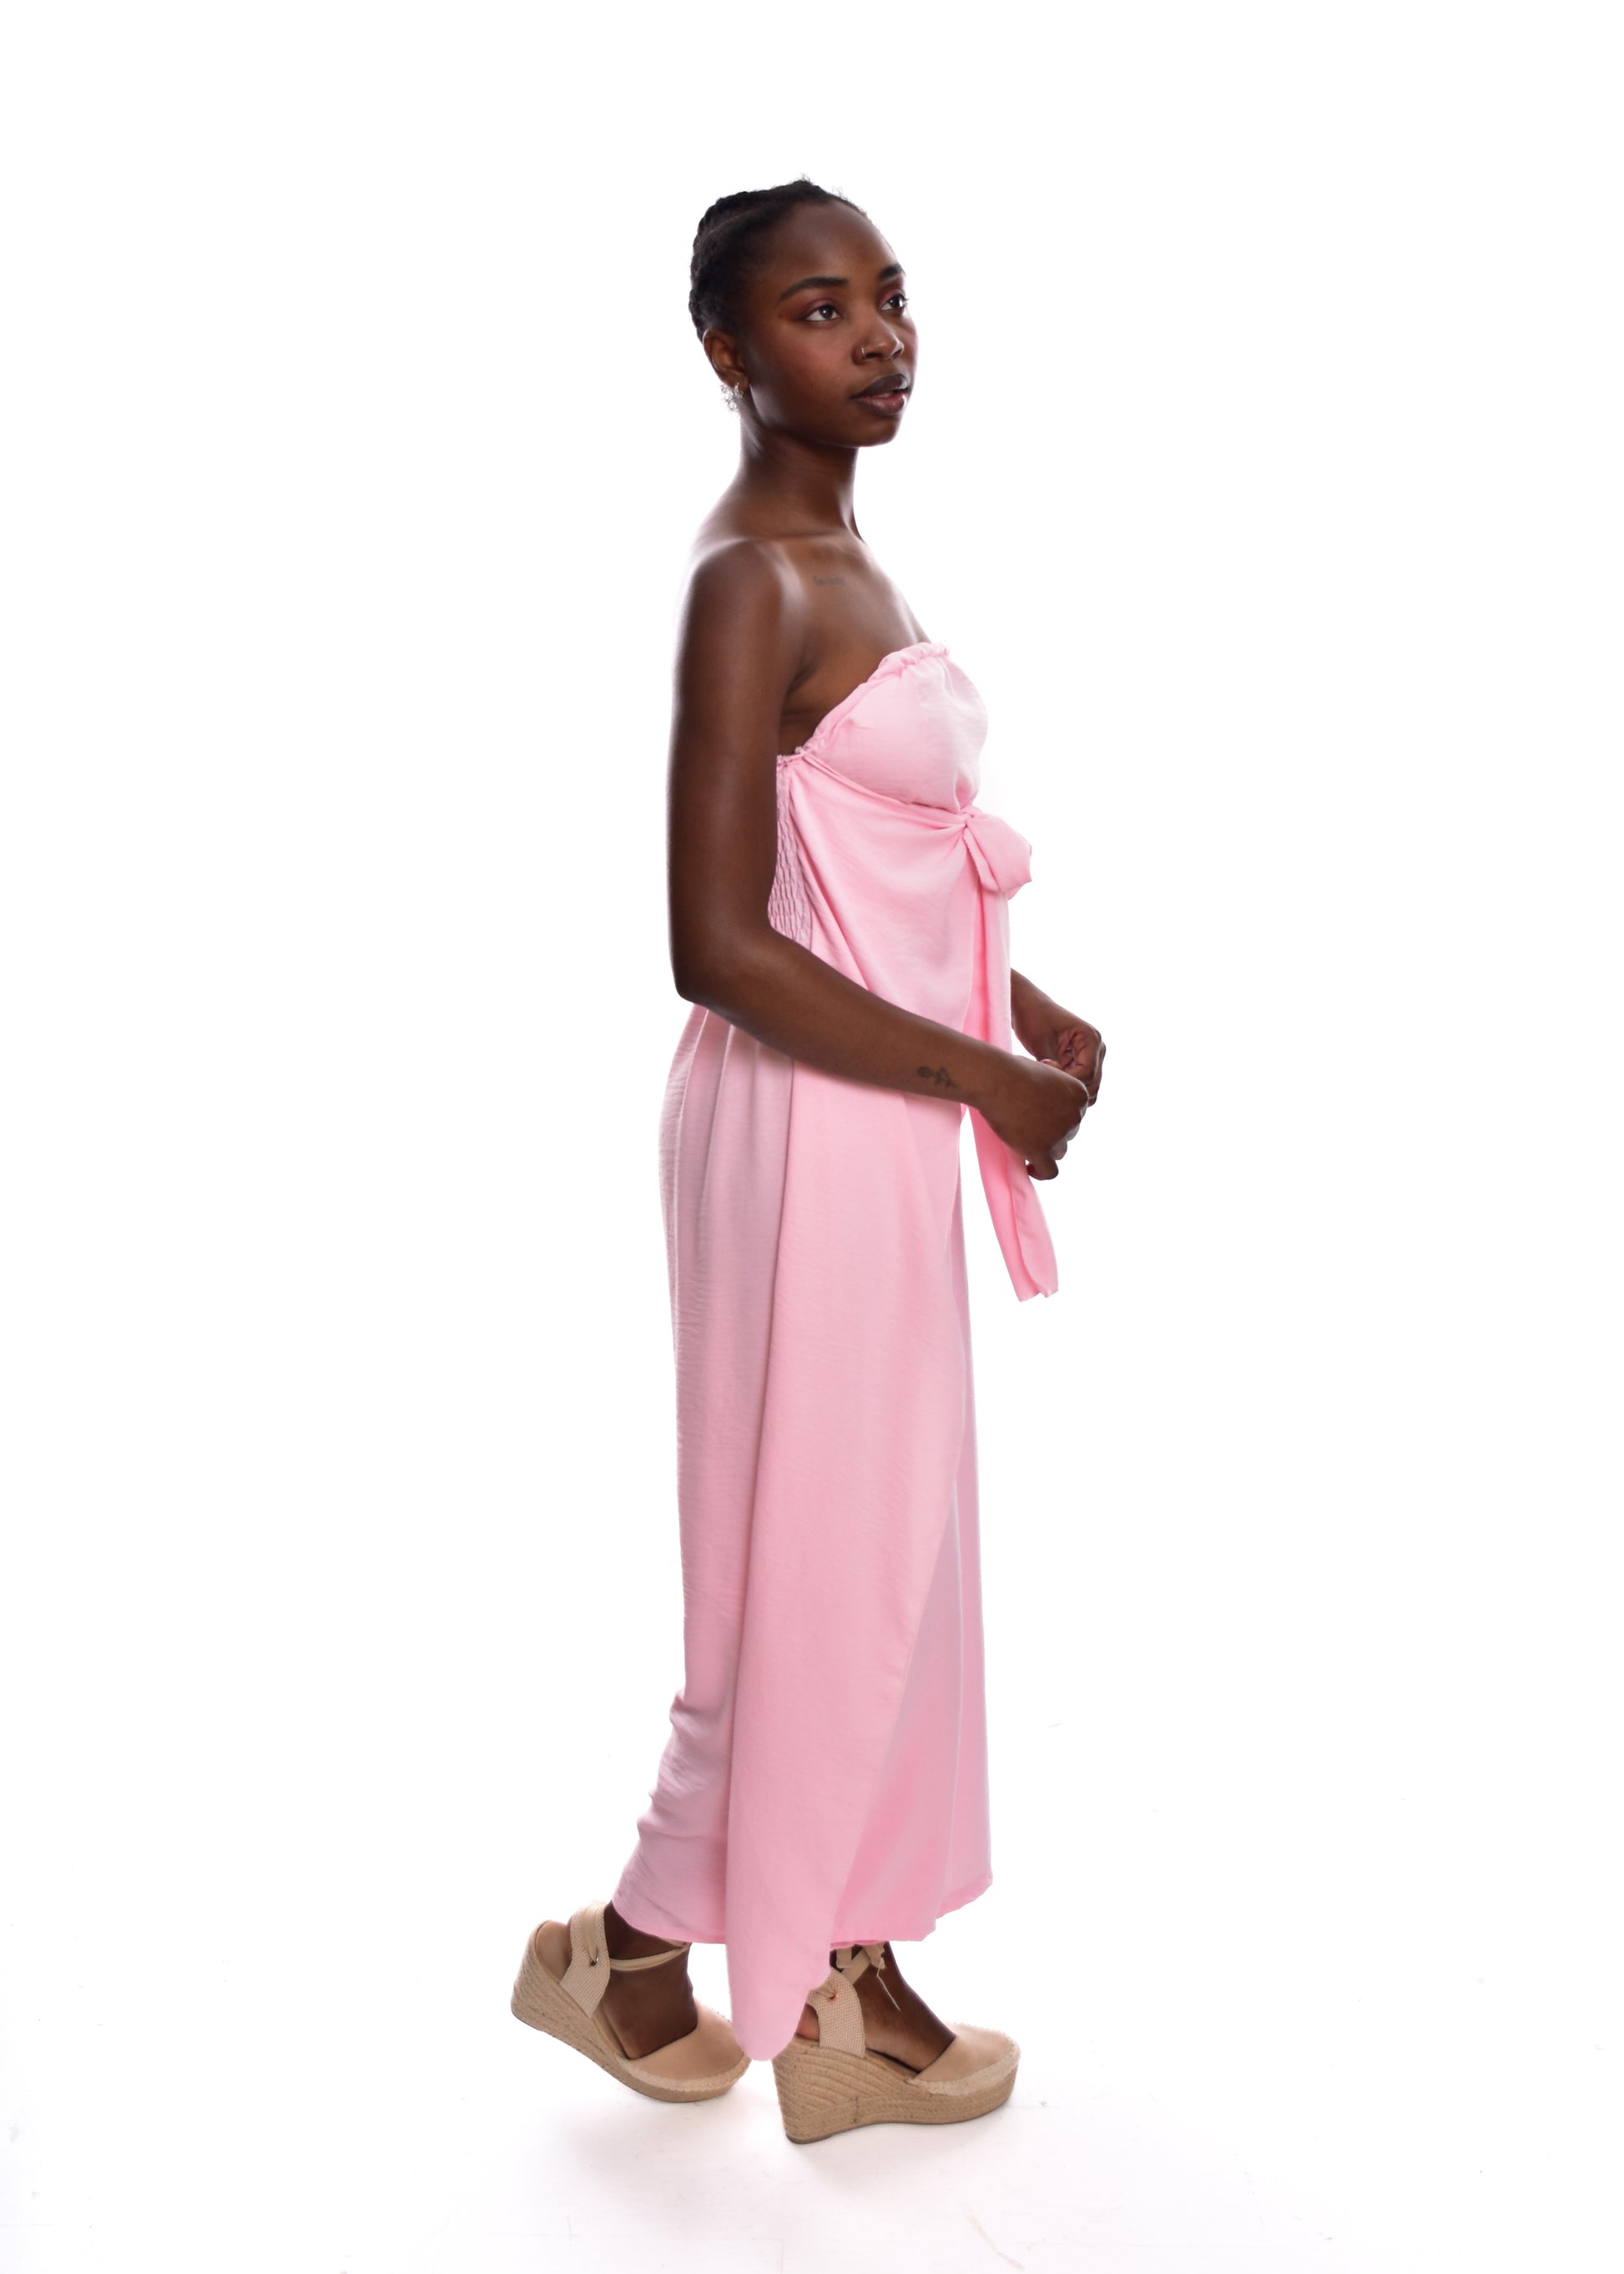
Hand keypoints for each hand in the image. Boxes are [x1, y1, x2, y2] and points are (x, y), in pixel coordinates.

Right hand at [976, 1054, 1090, 1180]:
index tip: (1040, 1115)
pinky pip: (1049, 1172)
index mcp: (1079, 1095)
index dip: (1057, 1116)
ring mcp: (1059, 1135)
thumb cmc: (1013, 1072)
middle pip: (1068, 1134)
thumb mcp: (1045, 1073)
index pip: (1074, 1115)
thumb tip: (1048, 1105)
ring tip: (1024, 1141)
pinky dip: (1041, 1172)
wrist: (996, 1080)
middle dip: (1052, 1132)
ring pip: (1059, 1151)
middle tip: (1028, 1125)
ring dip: (1046, 1148)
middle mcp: (1075, 1116)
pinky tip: (1030, 1167)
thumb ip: (1053, 1090)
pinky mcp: (1042, 1150)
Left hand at [1010, 974, 1105, 1108]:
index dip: (1066, 1079)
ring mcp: (1092, 1057)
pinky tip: (1049, 1082)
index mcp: (1091, 1038)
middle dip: (1069, 1088)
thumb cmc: (1033, 1017)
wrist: (1027, 1007)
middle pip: (1092, 1083)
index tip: (1044, 1072)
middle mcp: (1097, 1048)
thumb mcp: (1040, 1041)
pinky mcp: (1082, 1063)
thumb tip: (1060, 1086)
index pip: (1088, 1072)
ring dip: (1069, 1091)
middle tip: (1044, 1081)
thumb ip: (1052, 1064)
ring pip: (1089, 1088)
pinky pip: (1081, 1084)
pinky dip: (1067, 1088)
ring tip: (1046, 1082)